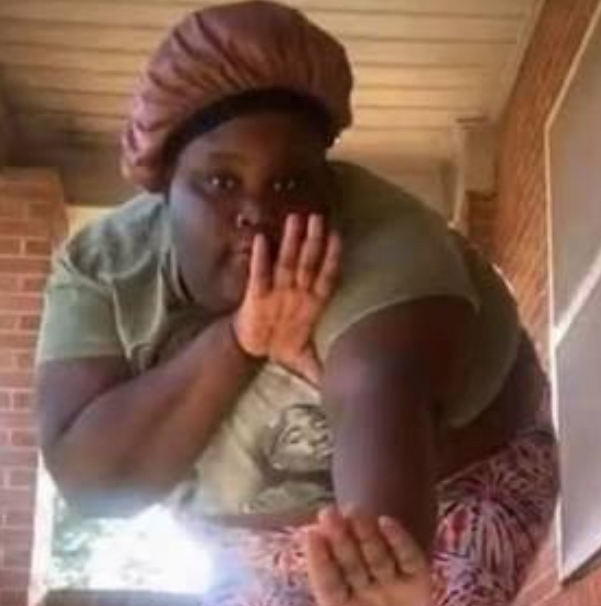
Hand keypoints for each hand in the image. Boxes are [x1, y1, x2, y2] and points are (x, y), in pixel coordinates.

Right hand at [233, 214, 340, 383]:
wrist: (254, 349)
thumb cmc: (283, 345)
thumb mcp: (306, 360)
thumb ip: (323, 370)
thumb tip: (341, 388)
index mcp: (312, 304)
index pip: (326, 277)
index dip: (333, 259)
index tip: (340, 237)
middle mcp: (296, 292)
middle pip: (308, 263)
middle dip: (314, 241)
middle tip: (319, 218)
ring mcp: (277, 291)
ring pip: (286, 263)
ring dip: (291, 242)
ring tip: (296, 219)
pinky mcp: (256, 296)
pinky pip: (259, 274)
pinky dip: (261, 258)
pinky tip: (263, 239)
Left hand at [305, 507, 430, 605]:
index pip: (329, 583)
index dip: (320, 561)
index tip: (310, 537)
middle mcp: (363, 592)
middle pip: (350, 563)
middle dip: (339, 541)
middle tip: (327, 515)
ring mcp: (387, 581)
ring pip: (372, 555)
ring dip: (362, 534)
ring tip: (349, 511)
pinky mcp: (415, 576)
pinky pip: (405, 555)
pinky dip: (397, 539)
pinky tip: (384, 521)